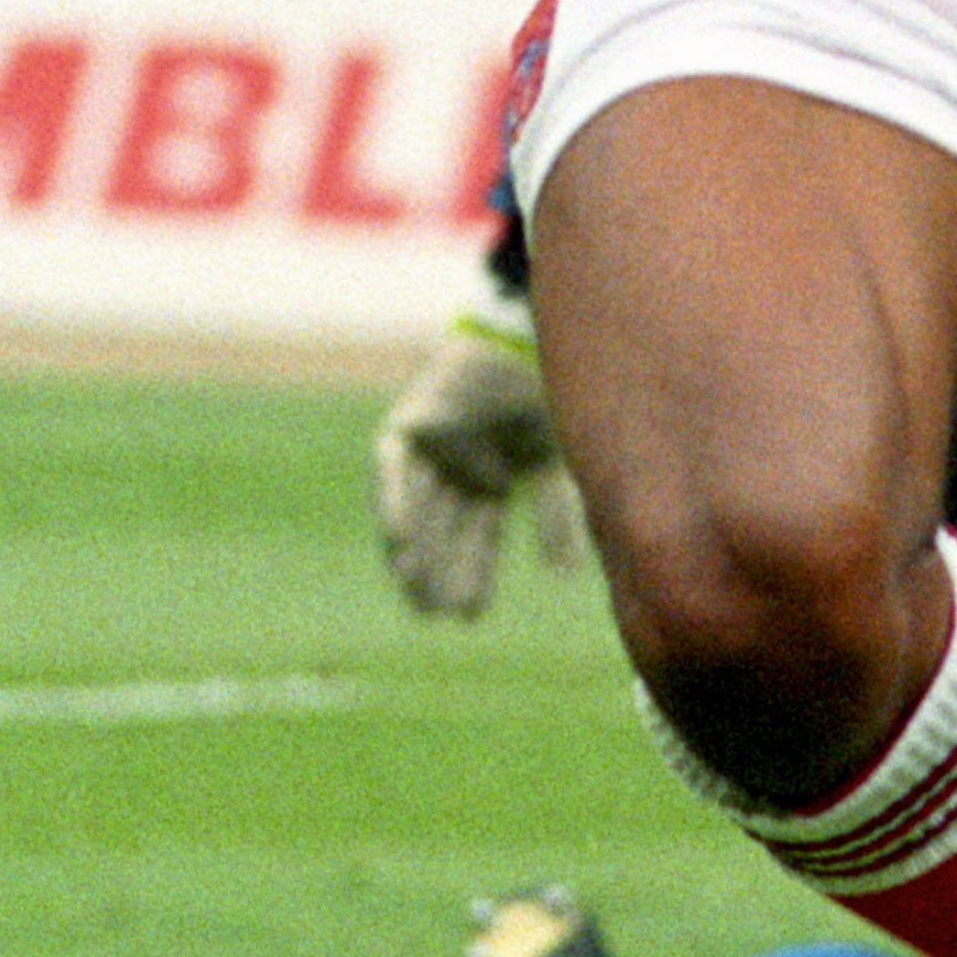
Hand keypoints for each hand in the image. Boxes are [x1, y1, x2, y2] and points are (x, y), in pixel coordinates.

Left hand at [368, 303, 569, 618]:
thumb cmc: (544, 395)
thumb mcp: (555, 464)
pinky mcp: (407, 427)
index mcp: (491, 480)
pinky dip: (394, 504)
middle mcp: (455, 470)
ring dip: (414, 551)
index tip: (467, 616)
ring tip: (415, 591)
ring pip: (417, 510)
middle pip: (444, 533)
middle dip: (439, 573)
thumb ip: (557, 515)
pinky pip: (392, 471)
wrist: (522, 340)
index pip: (478, 539)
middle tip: (436, 612)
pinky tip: (399, 542)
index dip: (473, 576)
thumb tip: (564, 574)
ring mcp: (430, 449)